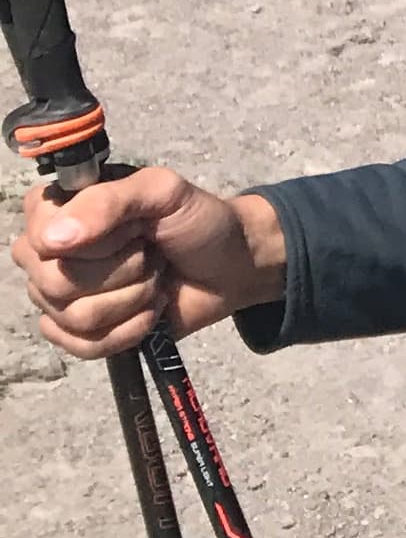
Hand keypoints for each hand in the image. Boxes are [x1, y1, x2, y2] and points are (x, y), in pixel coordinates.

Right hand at [15, 167, 285, 358]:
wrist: (229, 266)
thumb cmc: (194, 221)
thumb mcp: (162, 191)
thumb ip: (108, 201)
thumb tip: (52, 239)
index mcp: (53, 211)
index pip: (43, 240)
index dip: (100, 241)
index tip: (136, 228)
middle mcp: (44, 255)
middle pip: (55, 283)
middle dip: (124, 271)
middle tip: (150, 255)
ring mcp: (56, 297)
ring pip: (75, 317)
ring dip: (133, 298)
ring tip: (154, 278)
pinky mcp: (78, 334)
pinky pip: (85, 346)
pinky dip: (131, 330)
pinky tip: (150, 310)